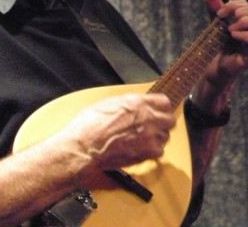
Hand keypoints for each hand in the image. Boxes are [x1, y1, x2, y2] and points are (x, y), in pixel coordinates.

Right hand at [61, 93, 175, 172]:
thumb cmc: (89, 124)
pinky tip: (140, 149)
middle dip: (162, 122)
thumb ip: (127, 104)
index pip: (164, 102)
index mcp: (137, 102)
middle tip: (153, 126)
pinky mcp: (148, 153)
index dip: (161, 107)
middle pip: (170, 120)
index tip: (158, 111)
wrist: (85, 146)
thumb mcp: (108, 104)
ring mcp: (149, 136)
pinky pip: (159, 151)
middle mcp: (147, 117)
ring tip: (144, 139)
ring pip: (166, 136)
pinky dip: (152, 151)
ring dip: (157, 137)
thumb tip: (135, 106)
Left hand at [204, 0, 247, 82]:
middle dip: (240, 11)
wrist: (214, 67)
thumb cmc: (219, 45)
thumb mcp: (217, 25)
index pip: (247, 4)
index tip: (220, 13)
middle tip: (227, 21)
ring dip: (243, 21)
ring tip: (230, 30)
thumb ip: (215, 10)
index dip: (234, 4)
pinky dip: (245, 34)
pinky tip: (234, 35)